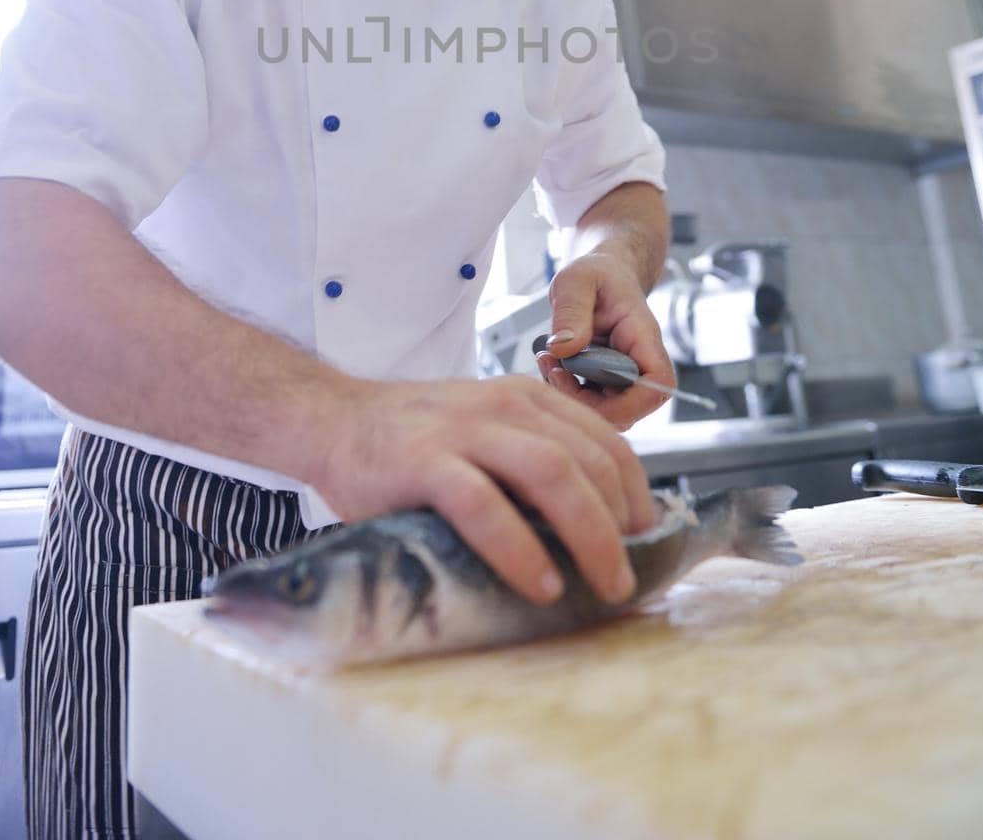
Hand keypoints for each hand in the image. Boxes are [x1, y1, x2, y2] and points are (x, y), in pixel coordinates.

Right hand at [311, 372, 657, 607]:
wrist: (336, 420)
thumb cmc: (416, 440)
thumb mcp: (485, 430)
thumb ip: (531, 458)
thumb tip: (594, 526)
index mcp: (527, 398)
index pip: (606, 441)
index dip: (636, 494)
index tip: (646, 539)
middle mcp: (505, 407)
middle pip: (587, 461)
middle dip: (620, 525)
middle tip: (629, 577)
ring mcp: (464, 431)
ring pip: (550, 474)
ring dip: (588, 535)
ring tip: (601, 584)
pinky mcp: (424, 462)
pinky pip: (483, 505)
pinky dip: (518, 547)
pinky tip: (537, 582)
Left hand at [535, 252, 675, 430]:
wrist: (601, 274)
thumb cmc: (597, 273)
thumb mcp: (577, 281)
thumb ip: (571, 312)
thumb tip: (563, 349)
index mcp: (643, 336)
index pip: (658, 384)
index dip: (629, 403)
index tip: (584, 392)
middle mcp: (639, 362)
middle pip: (627, 409)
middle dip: (584, 402)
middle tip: (552, 370)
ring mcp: (623, 375)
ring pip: (605, 410)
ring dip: (571, 396)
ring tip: (548, 361)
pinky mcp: (605, 381)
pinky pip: (589, 401)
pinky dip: (566, 390)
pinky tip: (551, 363)